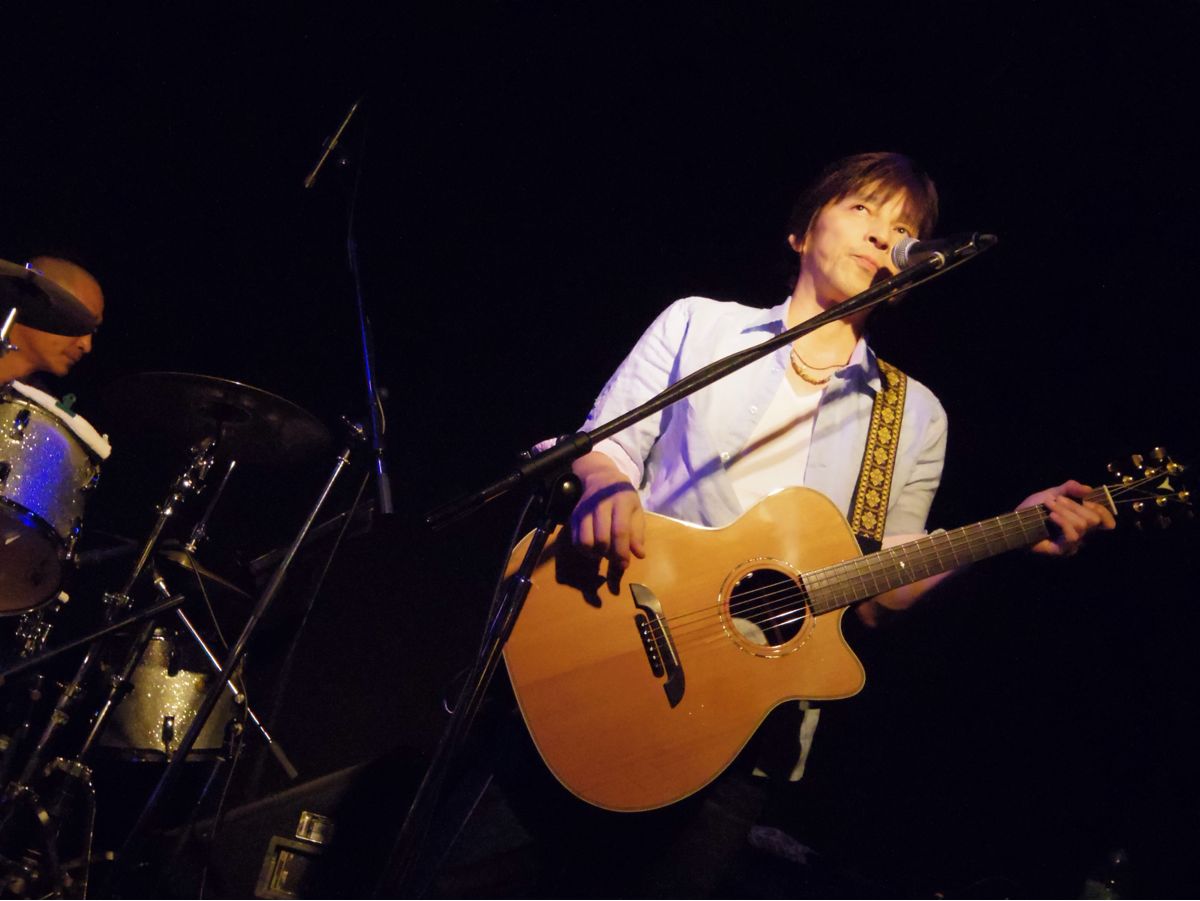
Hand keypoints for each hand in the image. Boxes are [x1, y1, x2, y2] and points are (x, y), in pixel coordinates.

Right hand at [570, 452, 646, 569]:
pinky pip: (576, 540)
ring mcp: (584, 510)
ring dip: (595, 553)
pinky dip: (584, 550)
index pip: (620, 530)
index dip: (622, 551)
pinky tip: (593, 549)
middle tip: (615, 558)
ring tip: (603, 553)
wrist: (601, 478)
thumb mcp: (636, 511)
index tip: (624, 565)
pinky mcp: (574, 516)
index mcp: (620, 501)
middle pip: (602, 538)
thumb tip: (639, 555)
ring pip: (585, 541)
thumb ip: (638, 533)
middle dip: (609, 554)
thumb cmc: (623, 498)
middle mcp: (600, 505)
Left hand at [1019, 479, 1115, 556]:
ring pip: (1081, 525)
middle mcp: (1081, 534)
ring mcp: (1072, 544)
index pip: (1106, 521)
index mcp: (1082, 520)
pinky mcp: (1062, 550)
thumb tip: (1089, 489)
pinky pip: (1072, 536)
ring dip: (1064, 511)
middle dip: (1074, 506)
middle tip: (1057, 501)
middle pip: (1093, 520)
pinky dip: (1063, 522)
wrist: (1015, 520)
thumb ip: (1070, 489)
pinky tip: (1051, 516)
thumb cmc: (1034, 509)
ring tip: (1049, 506)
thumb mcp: (1053, 493)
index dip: (1102, 510)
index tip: (1088, 501)